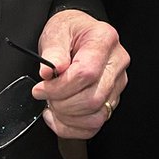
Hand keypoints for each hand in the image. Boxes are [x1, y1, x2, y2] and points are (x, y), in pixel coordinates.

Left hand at [31, 9, 128, 138]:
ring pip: (96, 115)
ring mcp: (117, 82)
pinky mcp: (112, 98)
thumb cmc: (70, 31)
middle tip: (46, 96)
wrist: (79, 33)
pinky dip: (73, 127)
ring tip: (53, 105)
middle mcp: (117, 62)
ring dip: (68, 118)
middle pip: (93, 98)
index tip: (41, 88)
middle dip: (62, 104)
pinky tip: (60, 117)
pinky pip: (96, 124)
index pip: (86, 73)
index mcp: (105, 40)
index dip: (60, 87)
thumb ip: (53, 51)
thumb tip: (49, 71)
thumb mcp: (56, 32)